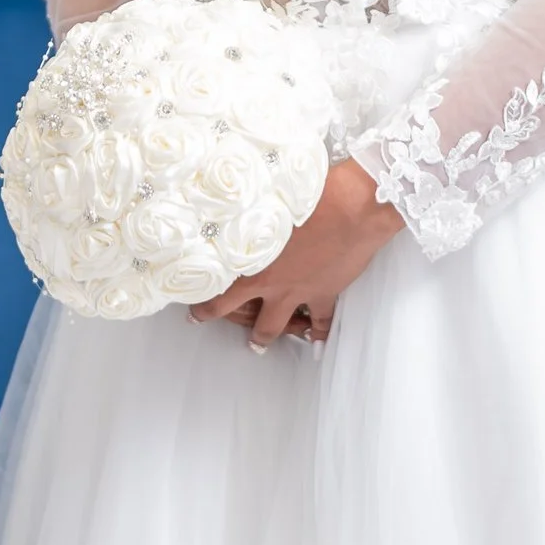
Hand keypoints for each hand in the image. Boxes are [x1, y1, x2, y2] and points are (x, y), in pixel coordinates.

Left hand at [189, 158, 403, 347]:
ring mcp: (299, 293)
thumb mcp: (269, 204)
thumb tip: (234, 209)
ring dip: (264, 337)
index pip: (219, 287)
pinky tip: (316, 340)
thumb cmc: (312, 198)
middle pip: (241, 313)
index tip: (192, 304)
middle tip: (210, 323)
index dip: (202, 300)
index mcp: (254, 263)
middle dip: (224, 320)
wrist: (353, 209)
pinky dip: (318, 333)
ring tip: (257, 346)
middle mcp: (272, 284)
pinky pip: (320, 322)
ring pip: (276, 325)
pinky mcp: (325, 295)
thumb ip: (251, 218)